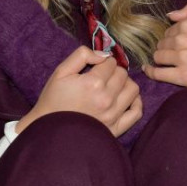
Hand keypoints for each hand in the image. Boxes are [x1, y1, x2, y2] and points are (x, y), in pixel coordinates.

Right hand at [16, 47, 142, 136]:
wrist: (49, 131)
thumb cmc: (53, 100)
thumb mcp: (61, 72)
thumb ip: (81, 55)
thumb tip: (102, 54)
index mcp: (93, 83)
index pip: (111, 62)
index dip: (103, 62)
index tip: (96, 67)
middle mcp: (106, 98)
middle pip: (123, 74)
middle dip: (114, 71)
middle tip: (103, 76)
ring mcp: (113, 115)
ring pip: (133, 89)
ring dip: (125, 84)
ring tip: (114, 87)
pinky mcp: (116, 128)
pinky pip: (136, 112)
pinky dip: (136, 102)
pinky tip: (127, 99)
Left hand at [143, 3, 186, 99]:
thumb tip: (170, 15)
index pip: (169, 31)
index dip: (172, 38)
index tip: (179, 45)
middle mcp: (182, 39)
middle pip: (162, 44)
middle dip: (166, 49)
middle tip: (176, 56)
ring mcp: (181, 58)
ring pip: (158, 57)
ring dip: (160, 60)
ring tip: (166, 64)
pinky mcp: (182, 76)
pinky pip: (157, 73)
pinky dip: (150, 72)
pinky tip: (148, 70)